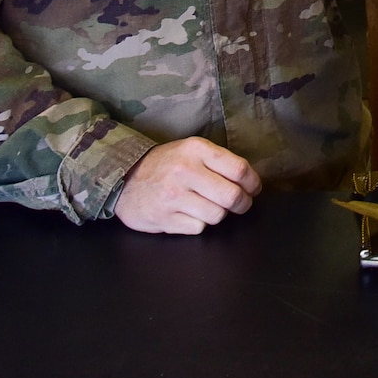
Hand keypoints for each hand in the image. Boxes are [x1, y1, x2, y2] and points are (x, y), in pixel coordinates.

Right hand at [114, 137, 261, 233]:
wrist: (123, 179)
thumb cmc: (165, 165)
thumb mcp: (190, 150)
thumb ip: (218, 161)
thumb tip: (249, 181)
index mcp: (196, 150)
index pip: (239, 169)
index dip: (253, 183)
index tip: (253, 188)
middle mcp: (185, 171)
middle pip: (232, 196)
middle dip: (243, 203)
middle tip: (241, 204)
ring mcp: (173, 197)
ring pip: (217, 215)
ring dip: (219, 214)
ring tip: (209, 206)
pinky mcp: (164, 219)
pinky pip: (198, 227)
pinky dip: (199, 223)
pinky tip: (190, 214)